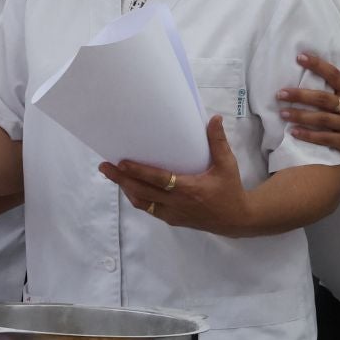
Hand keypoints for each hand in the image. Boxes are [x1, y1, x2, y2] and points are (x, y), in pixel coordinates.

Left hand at [99, 117, 251, 236]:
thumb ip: (218, 142)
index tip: (122, 162)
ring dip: (126, 189)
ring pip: (142, 202)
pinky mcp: (171, 219)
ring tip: (112, 175)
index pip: (159, 180)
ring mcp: (172, 214)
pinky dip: (136, 198)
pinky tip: (129, 188)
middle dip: (121, 179)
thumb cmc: (230, 190)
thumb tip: (214, 119)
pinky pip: (149, 209)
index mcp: (189, 189)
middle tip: (104, 167)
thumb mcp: (228, 165)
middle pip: (142, 192)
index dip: (139, 172)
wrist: (235, 220)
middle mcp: (176, 203)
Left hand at [277, 53, 339, 159]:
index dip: (317, 65)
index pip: (334, 75)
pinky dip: (308, 135)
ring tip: (282, 112)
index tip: (300, 57)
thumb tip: (313, 79)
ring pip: (321, 119)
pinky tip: (293, 132)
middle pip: (323, 99)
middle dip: (300, 95)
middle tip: (281, 93)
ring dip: (300, 115)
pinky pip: (324, 138)